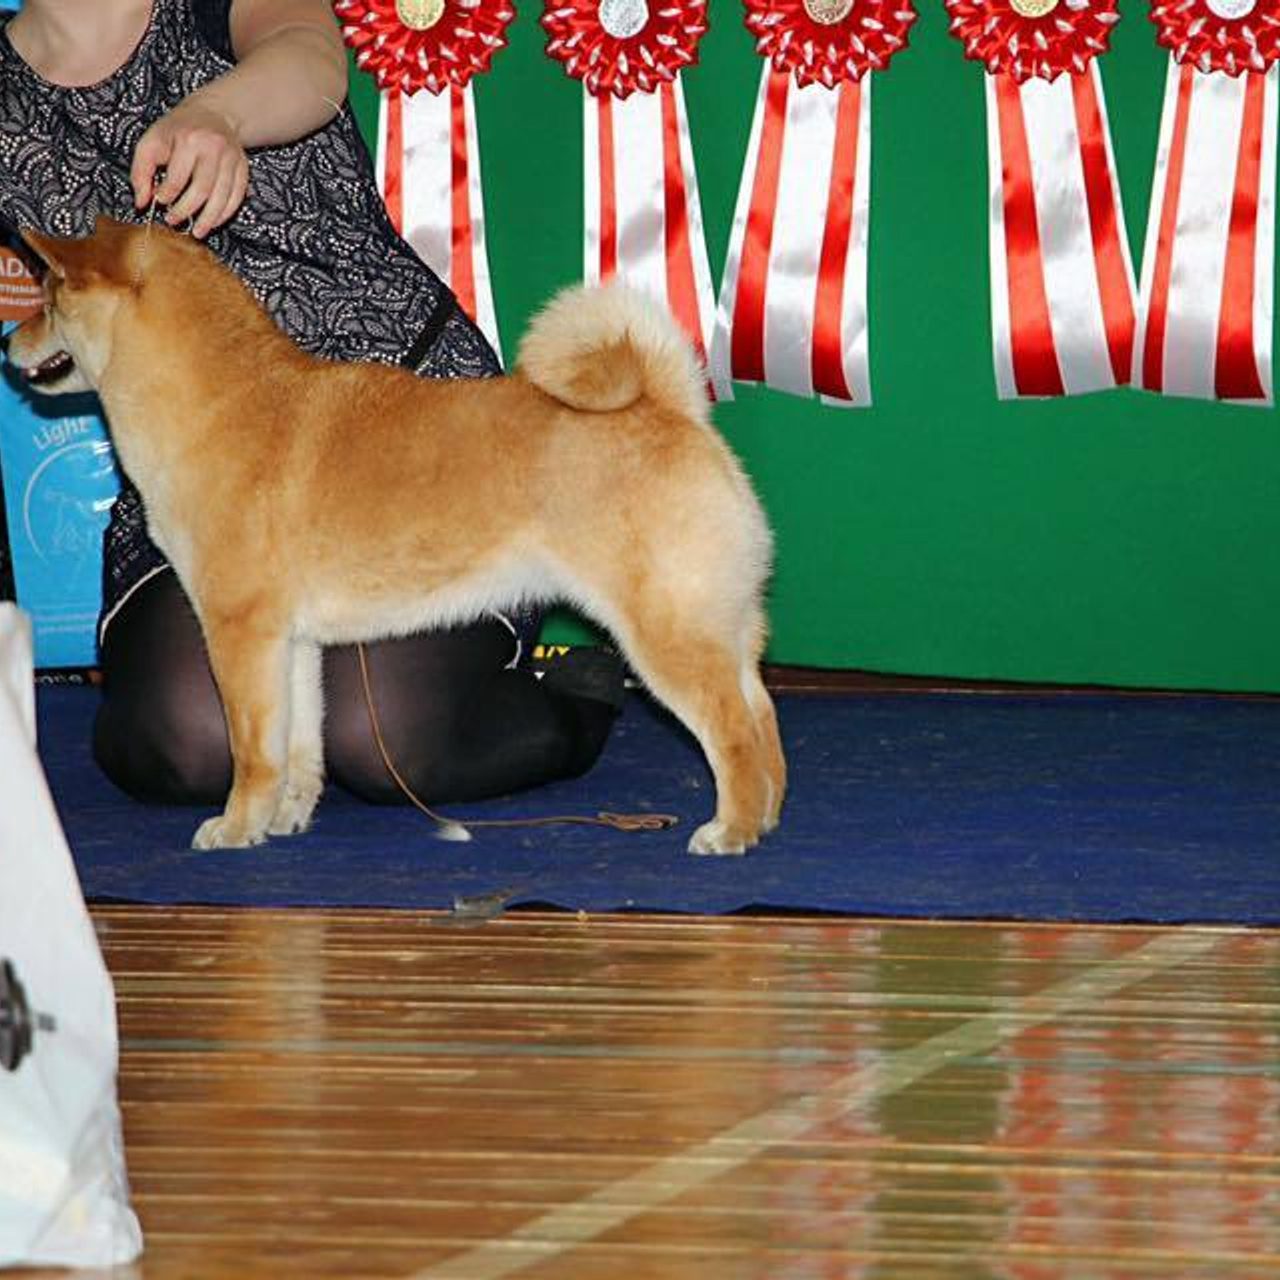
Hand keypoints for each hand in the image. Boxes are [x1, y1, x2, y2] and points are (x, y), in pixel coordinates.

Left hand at [131, 101, 250, 238]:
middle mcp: (214, 148)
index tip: (160, 202)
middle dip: (186, 210)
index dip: (166, 195)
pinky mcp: (243, 168)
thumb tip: (141, 202)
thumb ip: (141, 171)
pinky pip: (237, 197)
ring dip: (208, 219)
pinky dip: (225, 213)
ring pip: (222, 197)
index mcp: (188, 139)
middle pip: (202, 190)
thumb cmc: (177, 130)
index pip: (177, 178)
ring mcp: (232, 158)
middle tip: (173, 220)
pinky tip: (213, 222)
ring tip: (197, 231)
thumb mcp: (151, 141)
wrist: (212, 114)